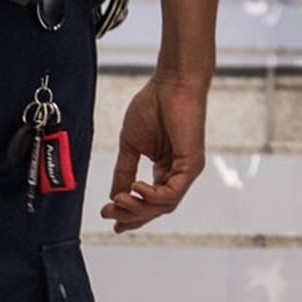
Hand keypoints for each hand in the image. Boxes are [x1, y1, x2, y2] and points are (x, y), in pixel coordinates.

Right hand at [101, 75, 207, 231]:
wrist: (171, 83)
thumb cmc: (155, 105)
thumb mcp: (131, 145)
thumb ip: (124, 171)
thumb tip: (115, 195)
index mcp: (165, 169)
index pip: (149, 201)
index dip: (130, 213)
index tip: (109, 218)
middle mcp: (178, 173)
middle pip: (156, 208)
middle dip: (130, 215)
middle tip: (109, 214)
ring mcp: (187, 170)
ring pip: (164, 205)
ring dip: (139, 208)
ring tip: (119, 202)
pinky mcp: (192, 164)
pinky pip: (173, 192)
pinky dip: (153, 196)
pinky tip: (136, 188)